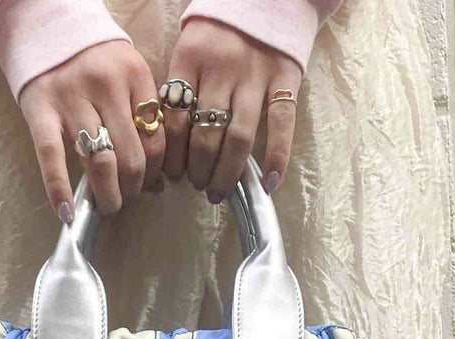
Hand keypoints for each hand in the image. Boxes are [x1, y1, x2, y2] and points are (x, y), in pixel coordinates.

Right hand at [19, 40, 165, 218]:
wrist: (44, 23)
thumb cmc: (92, 59)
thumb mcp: (126, 74)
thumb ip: (142, 118)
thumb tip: (157, 182)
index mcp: (134, 75)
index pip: (155, 140)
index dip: (154, 173)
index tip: (148, 186)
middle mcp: (105, 85)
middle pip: (130, 158)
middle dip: (131, 191)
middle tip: (125, 200)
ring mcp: (71, 97)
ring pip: (99, 162)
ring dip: (106, 196)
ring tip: (106, 206)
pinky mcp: (40, 108)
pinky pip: (52, 156)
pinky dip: (59, 189)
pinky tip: (66, 213)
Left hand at [162, 19, 300, 199]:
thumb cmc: (221, 30)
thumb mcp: (190, 47)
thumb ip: (180, 87)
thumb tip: (170, 143)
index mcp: (191, 58)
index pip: (175, 120)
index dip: (172, 156)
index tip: (171, 175)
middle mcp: (222, 68)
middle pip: (204, 135)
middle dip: (197, 170)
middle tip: (196, 185)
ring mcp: (255, 75)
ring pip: (237, 138)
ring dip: (226, 173)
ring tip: (218, 191)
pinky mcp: (284, 79)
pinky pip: (280, 125)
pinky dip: (276, 158)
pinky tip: (267, 182)